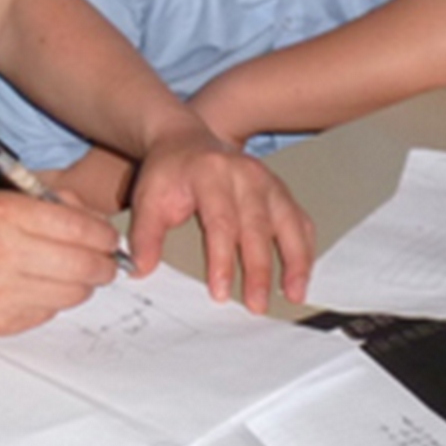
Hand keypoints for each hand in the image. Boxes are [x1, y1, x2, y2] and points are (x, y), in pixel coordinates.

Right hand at [0, 189, 120, 334]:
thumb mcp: (1, 199)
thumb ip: (51, 205)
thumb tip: (100, 227)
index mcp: (5, 214)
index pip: (78, 228)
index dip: (104, 236)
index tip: (109, 239)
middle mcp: (3, 252)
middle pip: (83, 265)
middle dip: (104, 265)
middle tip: (105, 262)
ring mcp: (2, 291)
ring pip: (73, 294)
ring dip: (83, 286)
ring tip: (74, 274)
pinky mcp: (1, 322)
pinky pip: (50, 313)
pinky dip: (54, 301)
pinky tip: (39, 287)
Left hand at [126, 125, 313, 313]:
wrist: (184, 139)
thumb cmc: (169, 172)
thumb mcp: (148, 197)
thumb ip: (144, 234)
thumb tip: (141, 270)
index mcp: (210, 174)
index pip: (221, 222)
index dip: (222, 260)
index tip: (220, 293)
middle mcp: (244, 174)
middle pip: (257, 226)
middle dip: (259, 269)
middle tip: (257, 305)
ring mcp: (267, 180)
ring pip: (288, 222)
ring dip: (294, 261)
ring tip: (293, 294)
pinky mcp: (279, 189)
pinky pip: (300, 220)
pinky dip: (304, 249)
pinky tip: (301, 274)